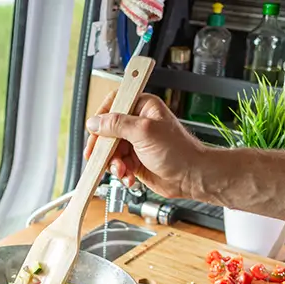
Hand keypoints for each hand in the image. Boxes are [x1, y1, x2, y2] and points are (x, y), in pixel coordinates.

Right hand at [84, 91, 203, 199]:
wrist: (191, 177)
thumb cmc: (178, 151)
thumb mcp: (144, 132)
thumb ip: (117, 125)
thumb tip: (95, 122)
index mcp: (143, 107)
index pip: (113, 103)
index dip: (101, 117)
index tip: (94, 130)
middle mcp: (138, 123)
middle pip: (107, 131)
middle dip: (104, 148)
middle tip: (99, 157)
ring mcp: (136, 143)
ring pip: (110, 151)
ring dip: (113, 164)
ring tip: (122, 171)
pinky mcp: (135, 160)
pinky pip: (118, 165)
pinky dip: (121, 173)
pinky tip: (129, 177)